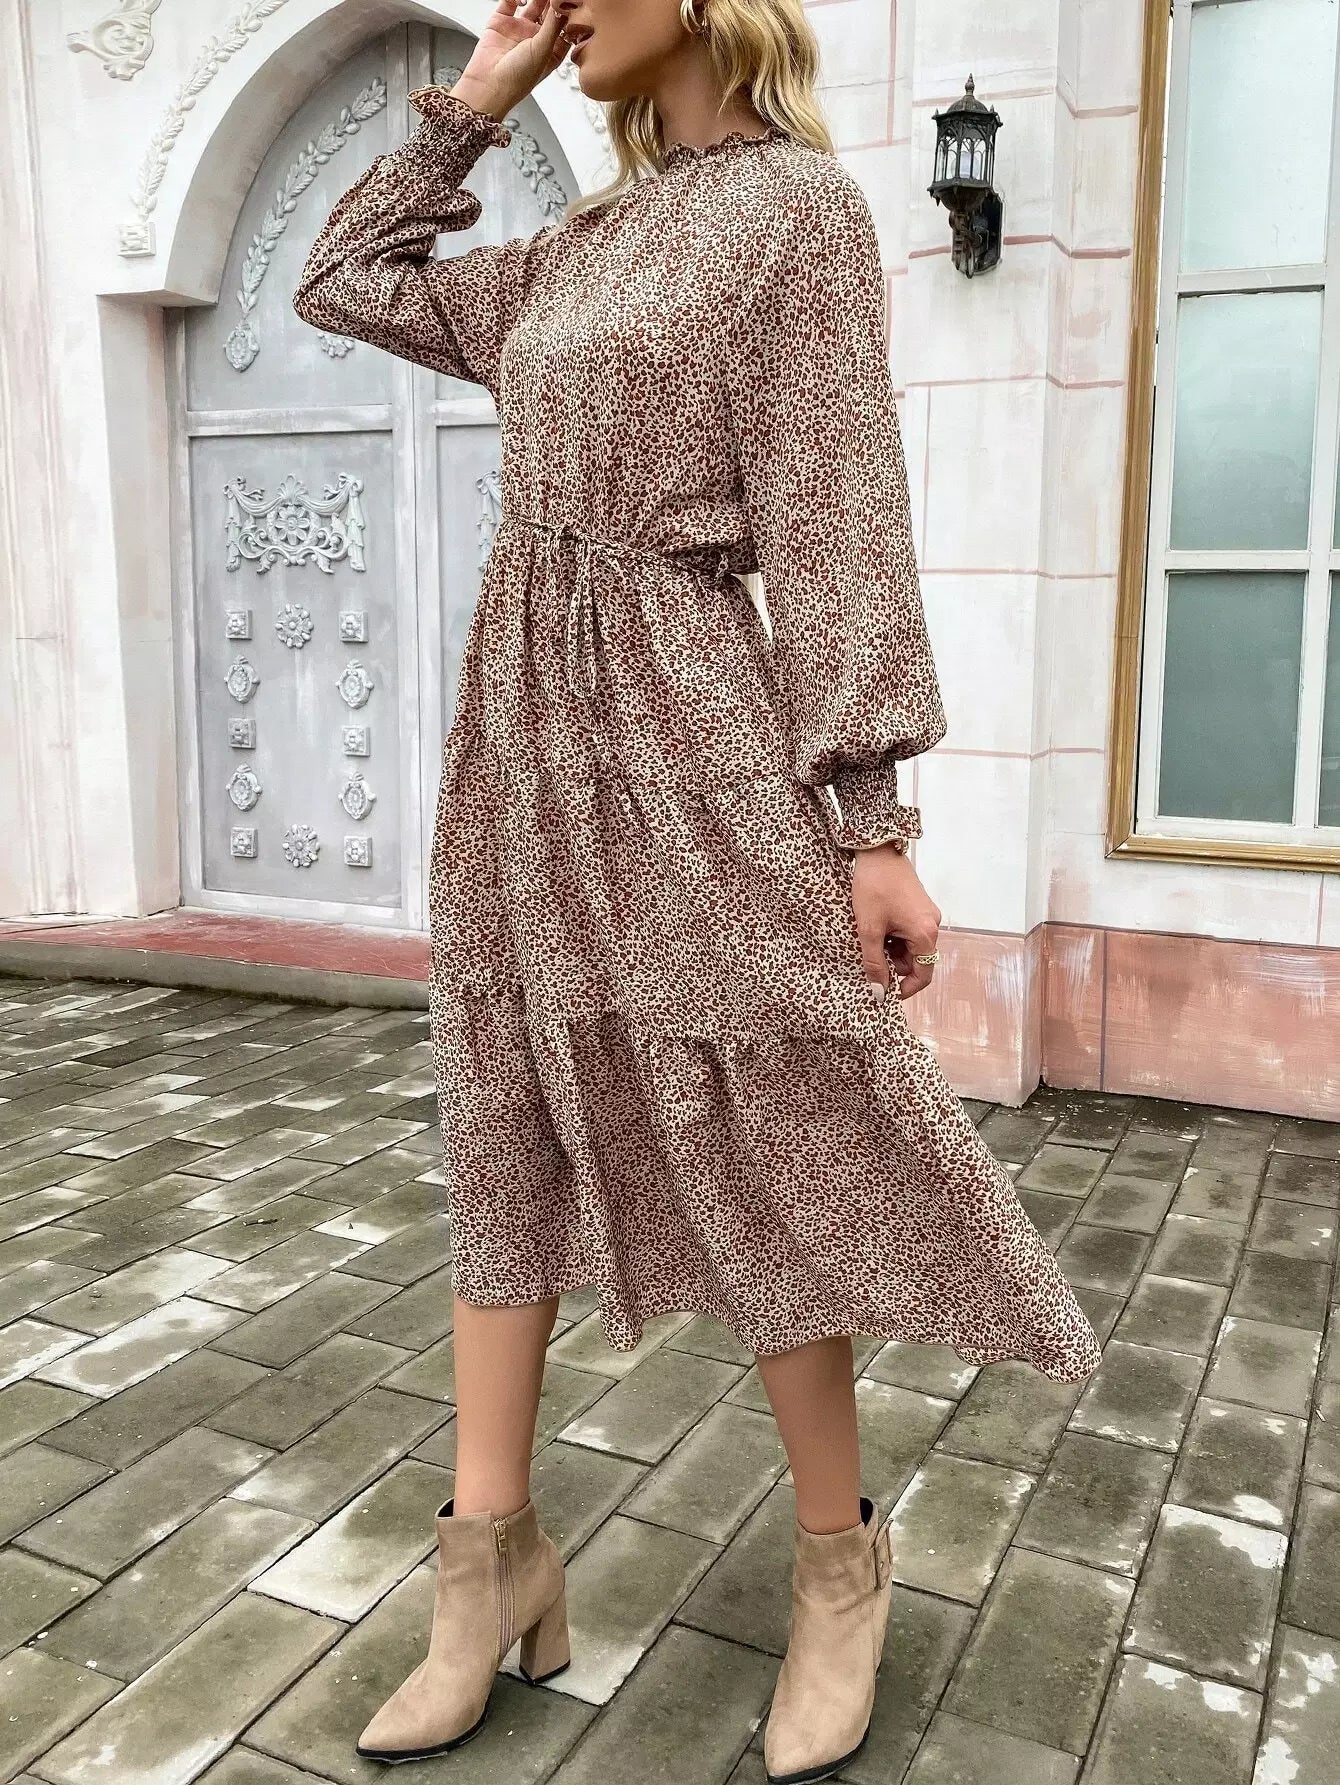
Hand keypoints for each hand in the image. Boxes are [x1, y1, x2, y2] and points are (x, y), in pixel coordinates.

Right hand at [451, 0, 569, 120]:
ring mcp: (519, 29)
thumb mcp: (543, 51)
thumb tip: (562, 6)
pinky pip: (509, 1)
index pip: (564, 25)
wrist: (488, 85)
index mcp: (551, 50)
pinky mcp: (501, 21)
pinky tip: (520, 0)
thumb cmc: (517, 80)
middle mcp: (536, 39)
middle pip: (549, 11)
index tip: (569, 1)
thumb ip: (554, 25)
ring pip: (532, 3)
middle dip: (553, 2)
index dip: (568, 12)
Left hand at [849, 844, 941, 1002]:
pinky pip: (910, 932)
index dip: (905, 989)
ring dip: (892, 949)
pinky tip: (877, 926)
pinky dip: (894, 936)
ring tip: (871, 937)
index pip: (924, 975)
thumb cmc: (873, 887)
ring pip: (911, 946)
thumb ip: (874, 963)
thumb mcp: (868, 929)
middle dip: (895, 965)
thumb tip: (878, 992)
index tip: (886, 993)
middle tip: (871, 959)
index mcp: (925, 933)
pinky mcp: (920, 907)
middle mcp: (932, 925)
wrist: (877, 851)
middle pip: (917, 960)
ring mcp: (928, 915)